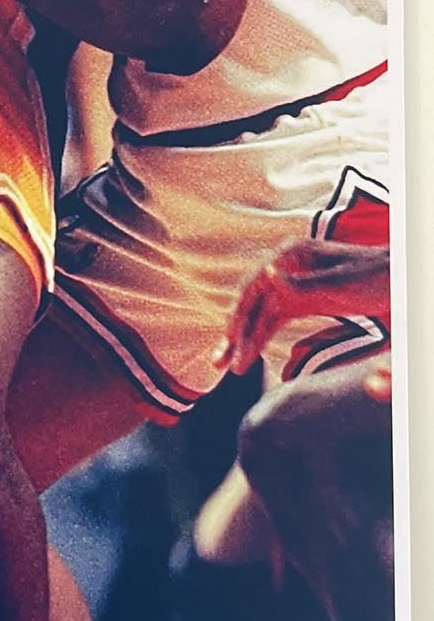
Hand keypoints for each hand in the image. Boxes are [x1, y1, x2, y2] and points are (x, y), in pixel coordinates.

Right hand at [213, 240, 390, 374]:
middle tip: (221, 362)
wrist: (398, 277)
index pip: (254, 287)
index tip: (233, 343)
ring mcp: (290, 283)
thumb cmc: (374, 275)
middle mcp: (283, 266)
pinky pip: (272, 320)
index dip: (241, 316)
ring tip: (229, 366)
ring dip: (243, 339)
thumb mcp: (340, 282)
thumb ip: (302, 282)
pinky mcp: (299, 300)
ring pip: (258, 314)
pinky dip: (260, 338)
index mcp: (290, 254)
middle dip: (235, 333)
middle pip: (251, 302)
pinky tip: (249, 355)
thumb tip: (266, 273)